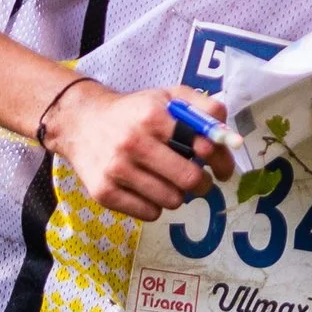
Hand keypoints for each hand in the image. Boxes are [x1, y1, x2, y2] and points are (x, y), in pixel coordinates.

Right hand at [46, 80, 234, 221]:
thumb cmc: (134, 111)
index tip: (219, 167)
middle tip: (197, 179)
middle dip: (202, 183)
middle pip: (189, 180)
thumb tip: (230, 137)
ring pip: (172, 201)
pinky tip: (146, 188)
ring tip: (166, 180)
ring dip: (176, 194)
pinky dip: (155, 206)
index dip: (219, 161)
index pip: (203, 147)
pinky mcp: (104, 193)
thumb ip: (204, 109)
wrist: (80, 122)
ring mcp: (116, 170)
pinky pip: (150, 214)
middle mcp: (133, 143)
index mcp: (153, 116)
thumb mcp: (168, 97)